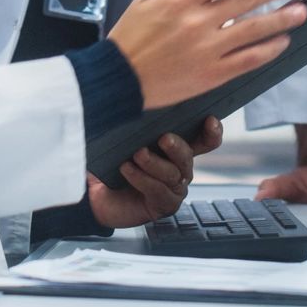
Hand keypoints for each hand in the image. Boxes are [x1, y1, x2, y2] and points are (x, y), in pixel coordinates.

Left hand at [87, 117, 224, 228]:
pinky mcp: (163, 205)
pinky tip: (127, 168)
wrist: (94, 194)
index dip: (212, 131)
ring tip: (138, 154)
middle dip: (177, 146)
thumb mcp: (122, 139)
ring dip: (155, 163)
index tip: (210, 119)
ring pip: (172, 174)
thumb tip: (132, 101)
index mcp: (176, 148)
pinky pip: (158, 191)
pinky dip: (142, 179)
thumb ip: (134, 124)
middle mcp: (180, 168)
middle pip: (187, 156)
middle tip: (164, 138)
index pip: (204, 140)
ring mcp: (174, 188)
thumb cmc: (112, 161)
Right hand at [107, 0, 306, 108]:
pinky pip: (247, 60)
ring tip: (301, 11)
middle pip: (246, 0)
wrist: (120, 79)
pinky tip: (281, 42)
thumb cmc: (131, 35)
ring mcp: (207, 49)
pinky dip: (268, 50)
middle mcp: (198, 21)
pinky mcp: (212, 74)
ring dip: (281, 20)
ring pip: (253, 30)